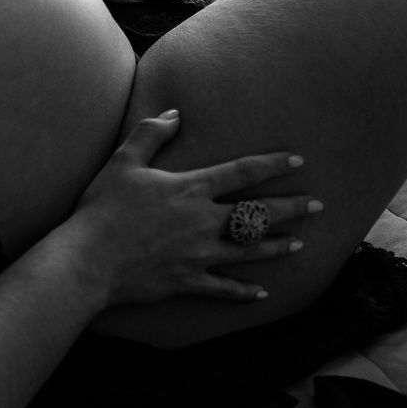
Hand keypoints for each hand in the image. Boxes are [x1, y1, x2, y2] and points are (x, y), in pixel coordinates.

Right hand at [66, 110, 319, 305]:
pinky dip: (243, 291)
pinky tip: (261, 293)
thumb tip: (175, 114)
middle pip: (258, 214)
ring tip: (299, 243)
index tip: (298, 160)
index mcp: (191, 189)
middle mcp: (203, 221)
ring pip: (249, 251)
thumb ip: (151, 133)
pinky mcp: (188, 281)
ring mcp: (199, 255)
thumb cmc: (103, 208)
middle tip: (318, 205)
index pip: (242, 172)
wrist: (88, 259)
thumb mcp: (123, 161)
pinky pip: (223, 288)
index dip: (273, 164)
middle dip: (292, 208)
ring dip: (277, 247)